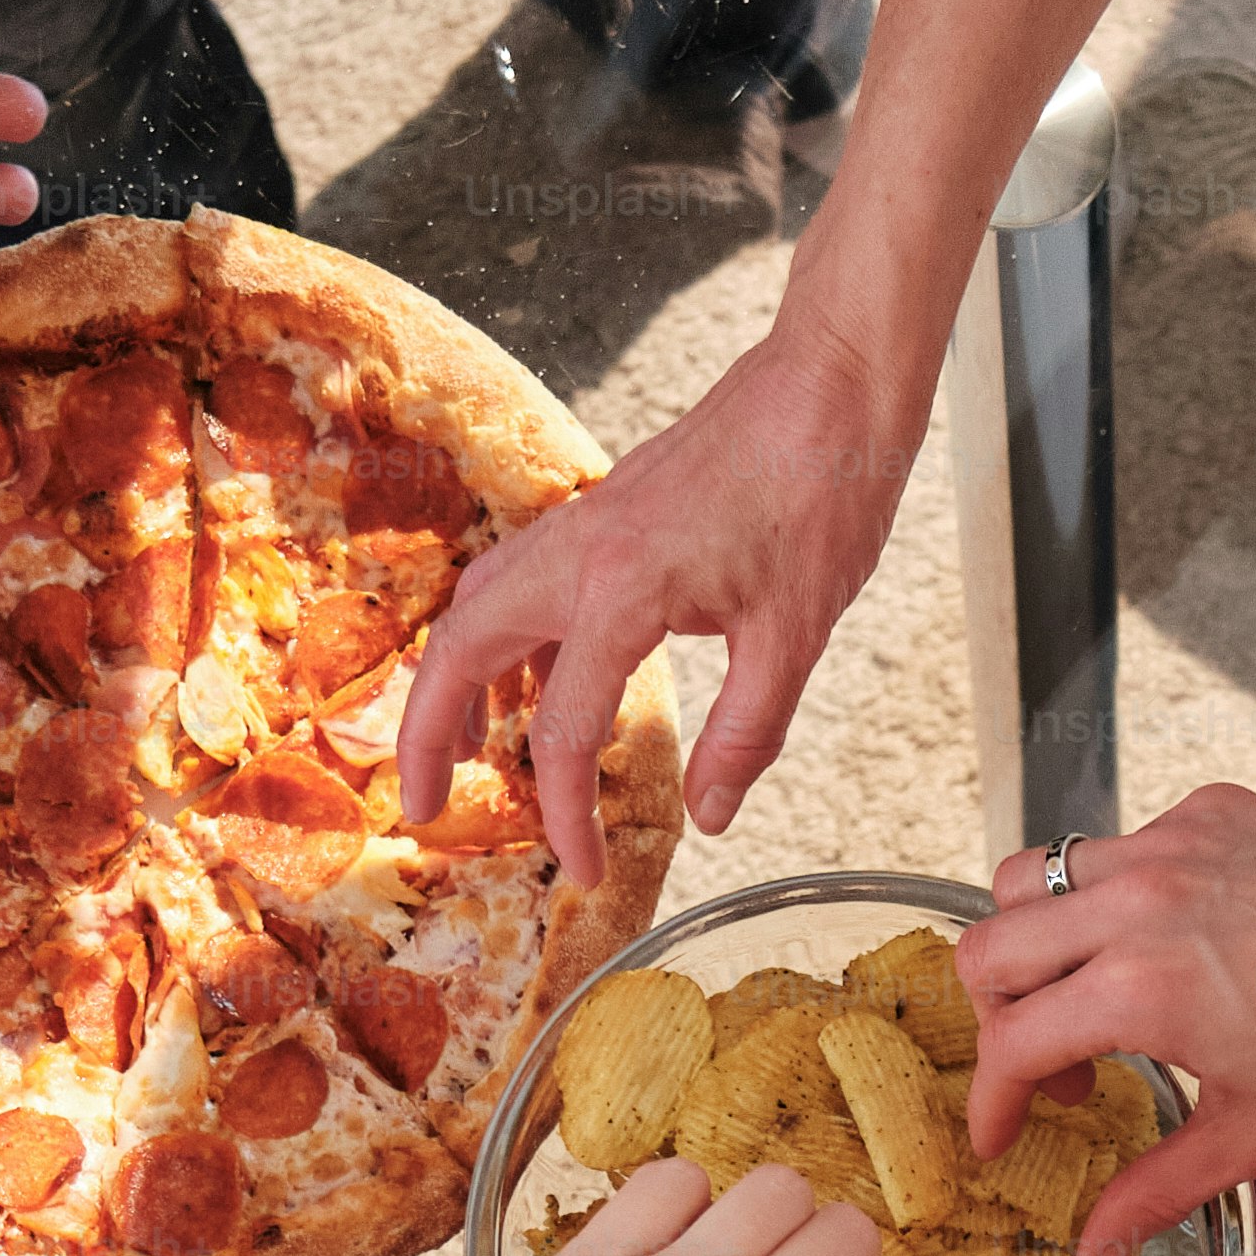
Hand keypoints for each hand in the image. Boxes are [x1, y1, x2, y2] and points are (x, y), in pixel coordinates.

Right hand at [397, 324, 935, 893]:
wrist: (832, 385)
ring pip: (478, 607)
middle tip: (423, 808)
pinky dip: (505, 641)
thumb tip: (710, 815)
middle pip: (459, 650)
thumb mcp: (796, 635)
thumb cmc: (821, 491)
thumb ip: (746, 734)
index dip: (567, 815)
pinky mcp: (602, 514)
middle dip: (425, 736)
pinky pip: (521, 583)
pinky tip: (532, 682)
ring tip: (464, 754)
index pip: (563, 729)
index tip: (585, 869)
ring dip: (454, 683)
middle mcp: (579, 552)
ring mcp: (583, 526)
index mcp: (622, 589)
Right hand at [957, 787, 1255, 1255]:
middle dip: (999, 1019)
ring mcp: (1171, 844)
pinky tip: (1172, 946)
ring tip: (1096, 997)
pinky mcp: (1208, 810)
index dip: (992, 1102)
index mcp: (1143, 989)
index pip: (1010, 1043)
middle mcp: (1141, 902)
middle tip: (1059, 1069)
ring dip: (1041, 945)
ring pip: (1035, 878)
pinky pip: (1116, 849)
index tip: (1003, 1133)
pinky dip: (1114, 900)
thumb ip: (1154, 1191)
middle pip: (989, 947)